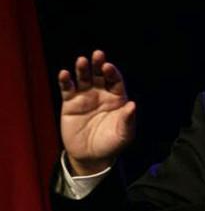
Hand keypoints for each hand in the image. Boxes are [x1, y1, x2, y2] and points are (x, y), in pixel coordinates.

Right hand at [58, 50, 135, 175]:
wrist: (91, 156)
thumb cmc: (111, 144)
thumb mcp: (124, 134)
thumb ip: (128, 120)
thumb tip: (133, 105)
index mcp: (117, 98)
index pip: (115, 81)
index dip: (112, 73)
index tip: (108, 67)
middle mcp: (101, 93)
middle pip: (99, 75)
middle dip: (98, 64)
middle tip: (98, 54)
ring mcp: (85, 97)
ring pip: (83, 78)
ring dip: (82, 68)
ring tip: (82, 61)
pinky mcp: (70, 103)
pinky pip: (67, 89)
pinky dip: (65, 81)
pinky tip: (65, 74)